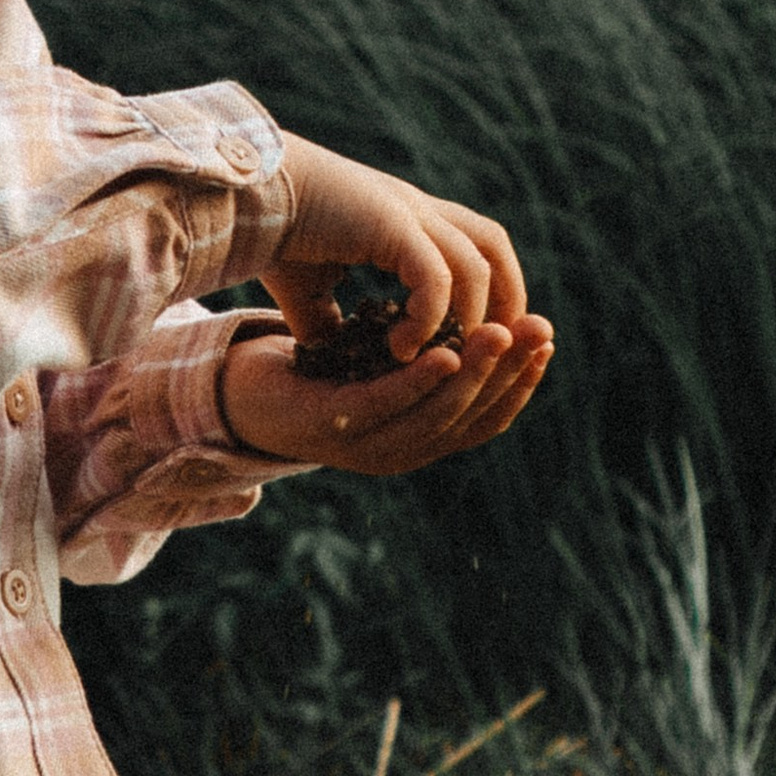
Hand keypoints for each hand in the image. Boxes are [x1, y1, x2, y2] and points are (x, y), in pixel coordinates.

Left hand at [217, 307, 553, 476]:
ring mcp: (363, 447)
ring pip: (435, 414)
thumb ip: (422, 358)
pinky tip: (445, 352)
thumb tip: (480, 323)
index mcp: (414, 440)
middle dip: (510, 374)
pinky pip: (385, 404)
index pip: (484, 419)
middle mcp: (396, 453)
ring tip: (501, 333)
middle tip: (538, 331)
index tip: (544, 343)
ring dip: (475, 373)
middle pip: (469, 418)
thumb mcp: (377, 365)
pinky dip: (420, 381)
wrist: (231, 389)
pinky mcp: (331, 428)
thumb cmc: (311, 374)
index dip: (519, 385)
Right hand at [219, 131, 551, 476]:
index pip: (476, 244)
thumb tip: (326, 351)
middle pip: (492, 247)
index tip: (475, 339)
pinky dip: (428, 316)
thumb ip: (325, 318)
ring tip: (440, 360)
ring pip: (474, 266)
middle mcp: (415, 208)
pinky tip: (402, 347)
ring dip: (466, 319)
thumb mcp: (305, 287)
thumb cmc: (269, 236)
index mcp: (404, 217)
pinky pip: (434, 276)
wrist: (242, 196)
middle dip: (502, 300)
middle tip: (488, 354)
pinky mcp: (390, 222)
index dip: (489, 290)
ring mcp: (406, 211)